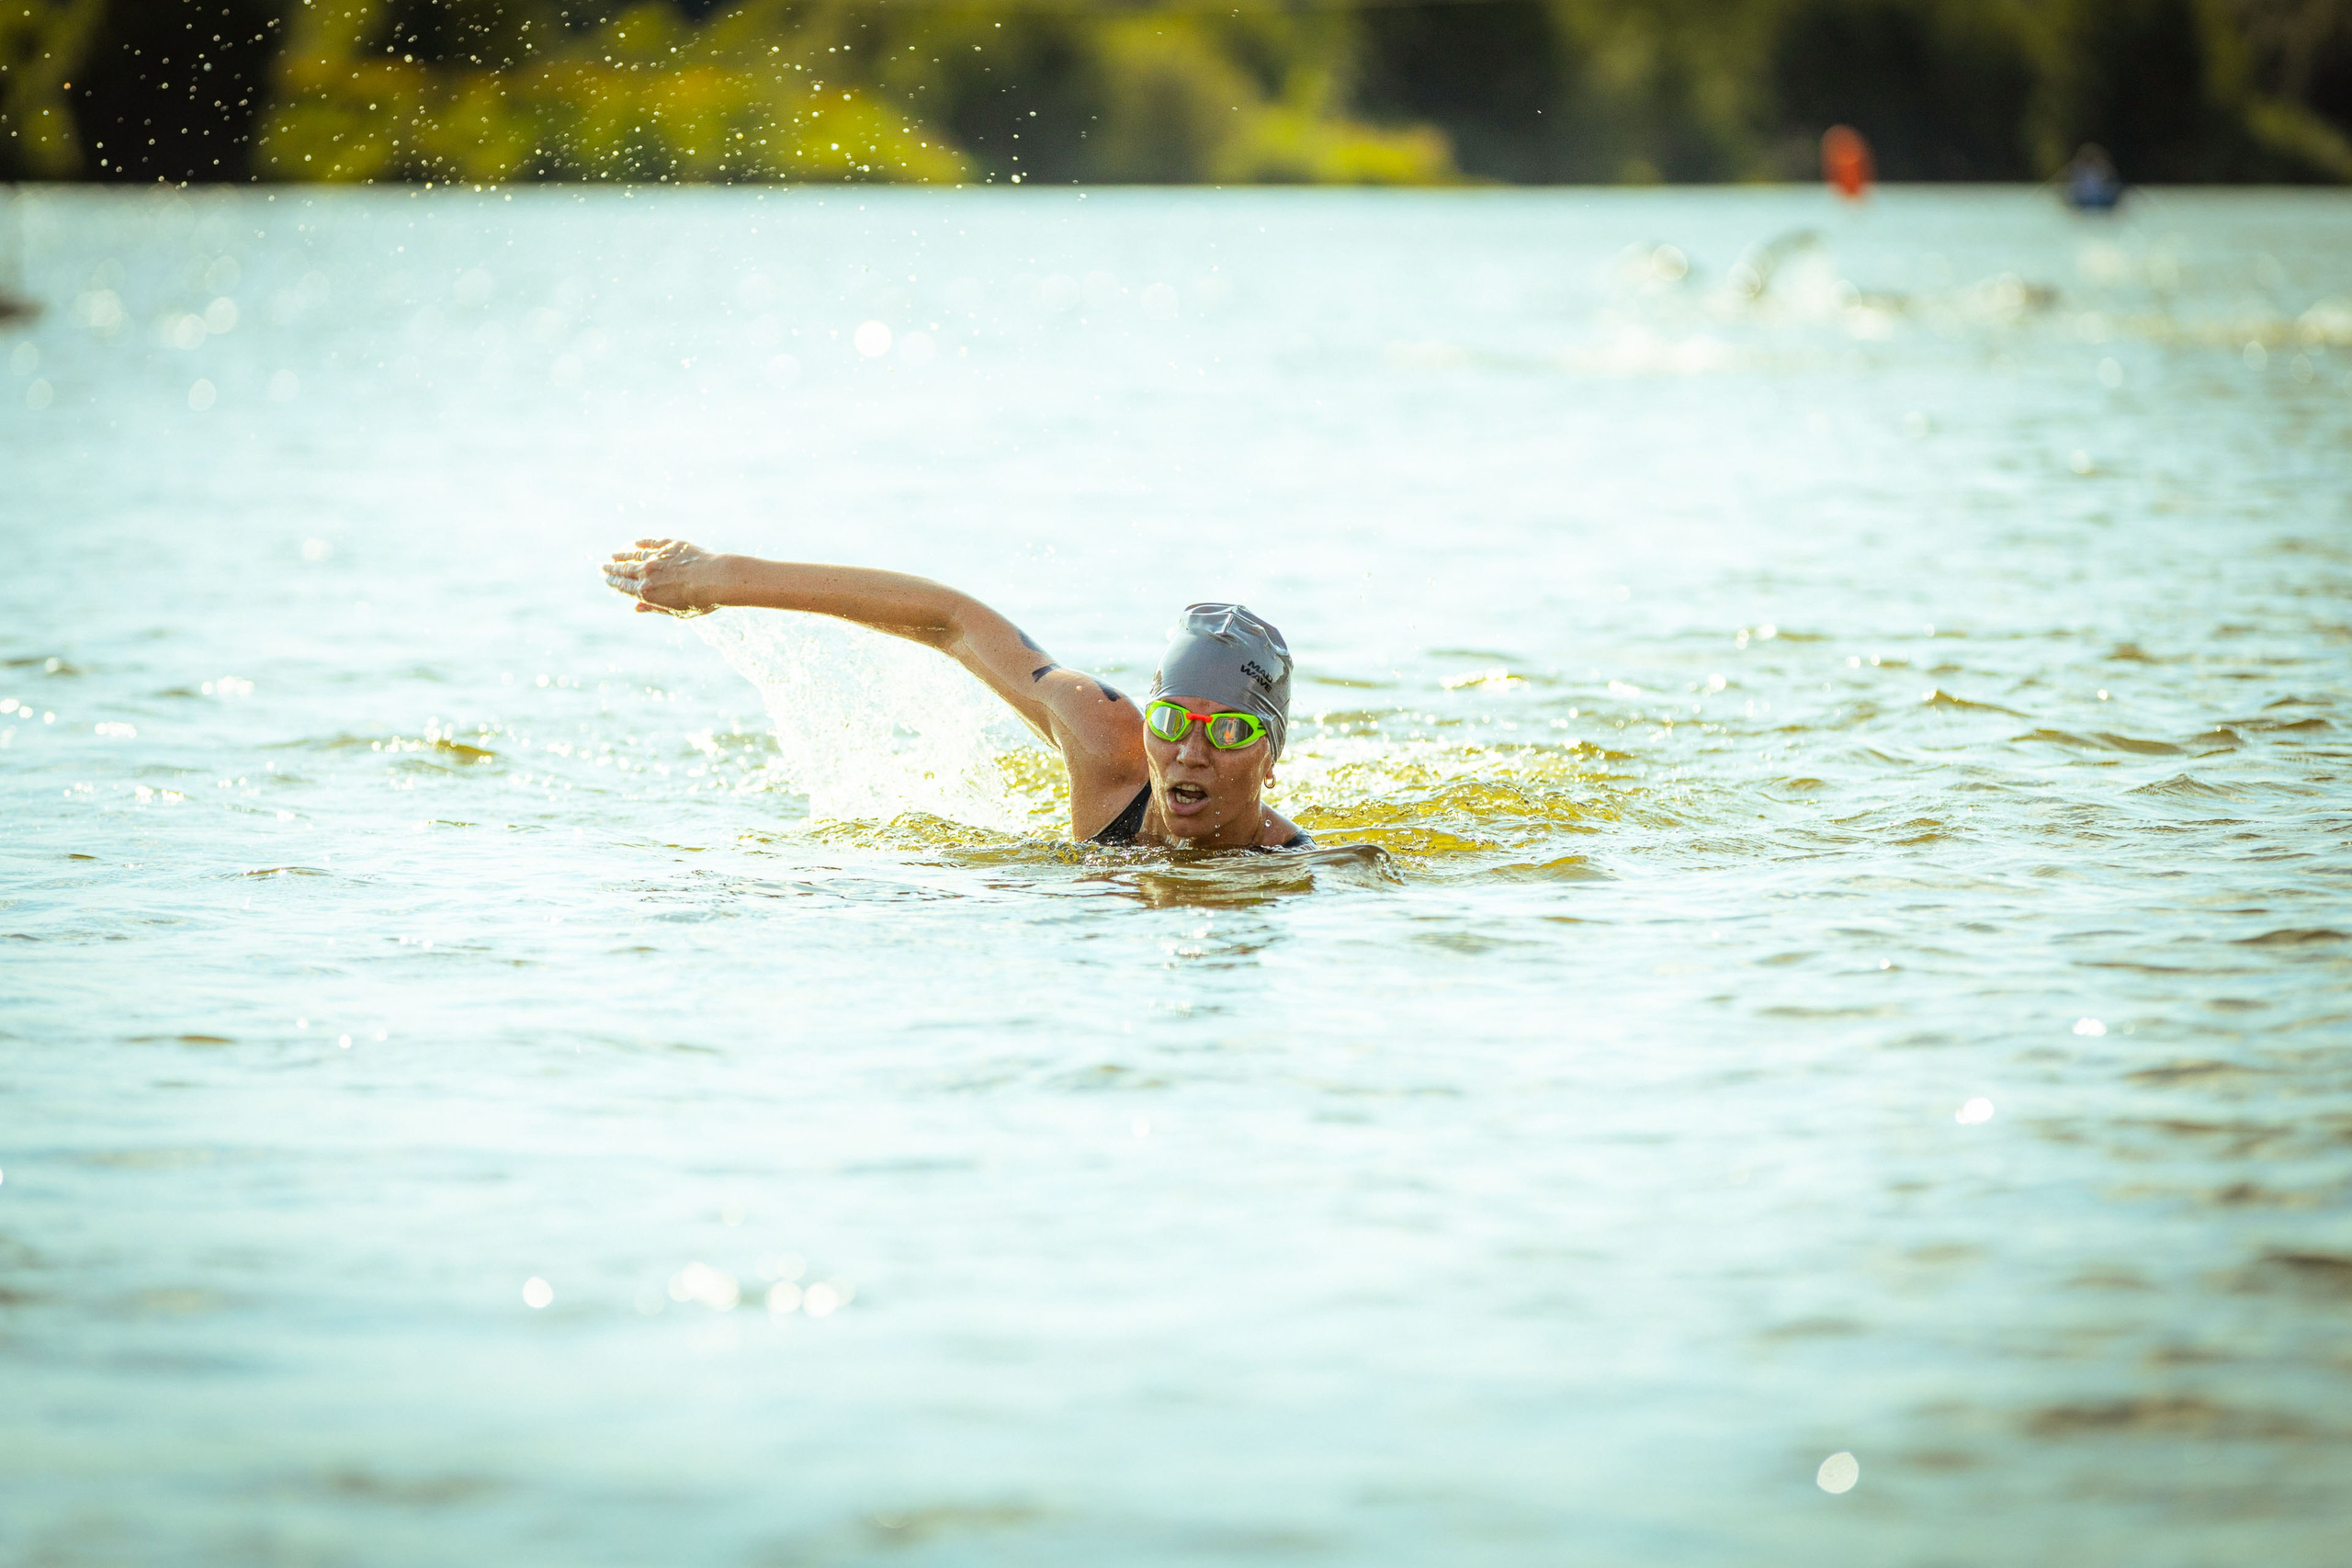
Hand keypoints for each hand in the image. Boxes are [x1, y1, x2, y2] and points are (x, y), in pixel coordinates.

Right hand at [603, 538, 717, 616]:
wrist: (718, 579)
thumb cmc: (701, 600)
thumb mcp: (676, 611)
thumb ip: (654, 607)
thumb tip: (636, 607)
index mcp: (647, 592)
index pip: (623, 586)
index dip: (613, 582)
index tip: (607, 579)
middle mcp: (647, 573)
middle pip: (624, 569)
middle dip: (613, 568)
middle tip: (604, 566)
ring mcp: (658, 557)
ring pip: (634, 554)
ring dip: (622, 554)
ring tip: (614, 554)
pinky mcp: (670, 545)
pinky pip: (651, 542)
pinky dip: (641, 543)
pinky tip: (635, 543)